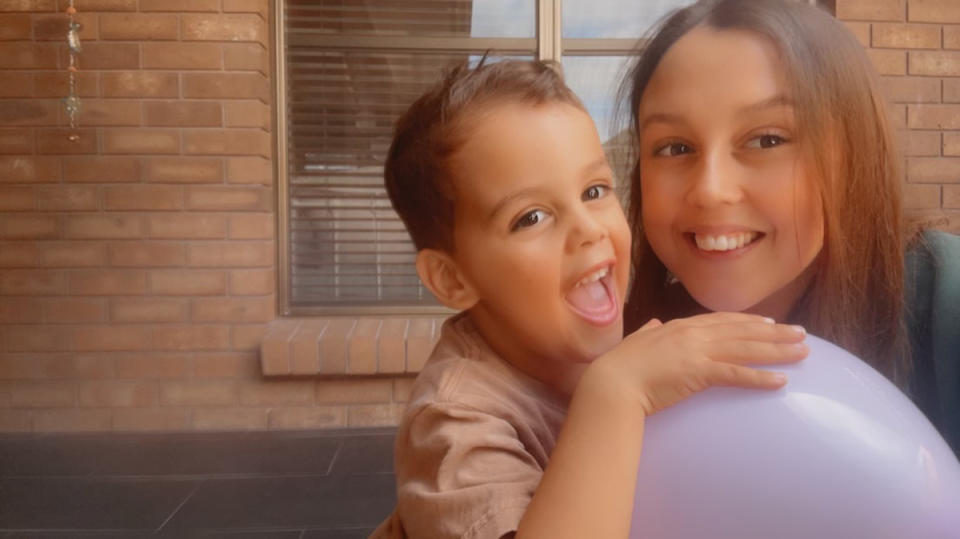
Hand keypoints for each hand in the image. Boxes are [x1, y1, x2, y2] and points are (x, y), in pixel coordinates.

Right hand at [582, 312, 807, 415]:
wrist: (611, 383)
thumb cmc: (619, 367)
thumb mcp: (636, 342)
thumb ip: (647, 332)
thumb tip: (653, 324)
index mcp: (678, 326)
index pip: (722, 320)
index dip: (749, 321)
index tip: (771, 322)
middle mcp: (692, 334)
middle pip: (742, 330)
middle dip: (775, 332)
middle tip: (802, 334)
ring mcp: (696, 351)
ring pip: (745, 348)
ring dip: (777, 351)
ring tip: (803, 352)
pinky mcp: (698, 372)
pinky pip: (736, 374)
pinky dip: (760, 377)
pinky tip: (781, 381)